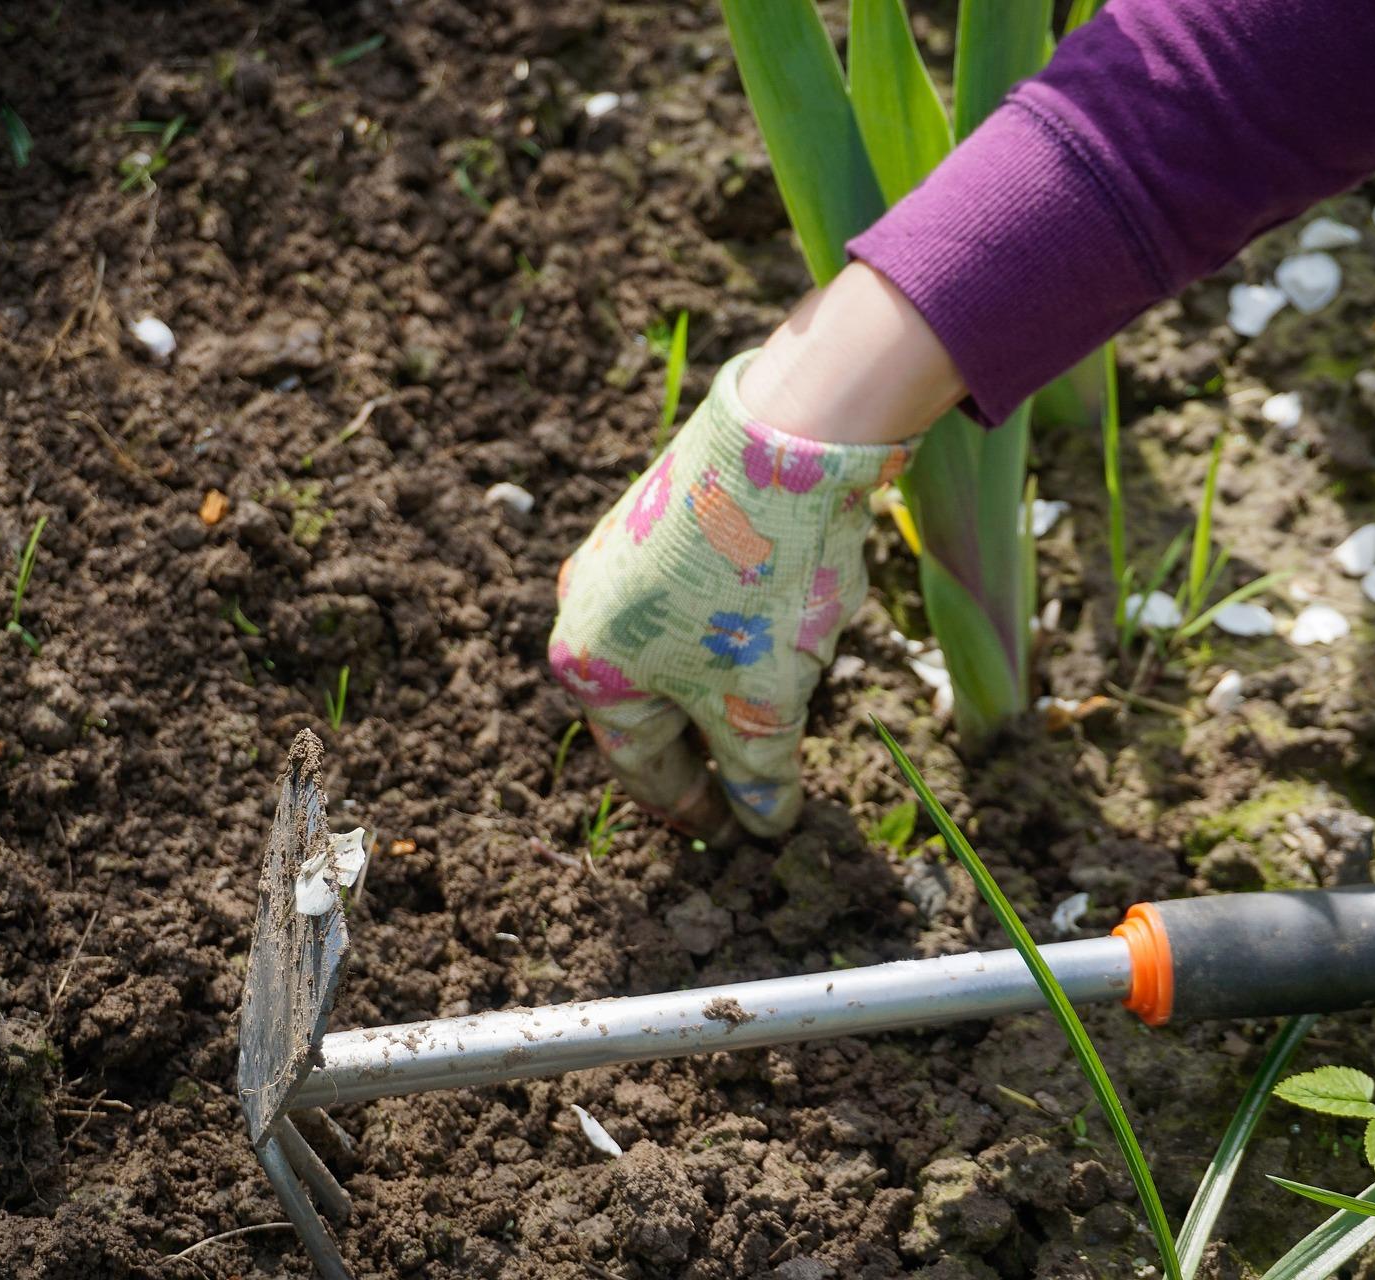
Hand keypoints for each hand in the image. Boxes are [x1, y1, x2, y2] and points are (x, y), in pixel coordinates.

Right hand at [549, 349, 913, 839]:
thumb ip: (760, 777)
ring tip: (780, 710)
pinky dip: (734, 634)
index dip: (694, 809)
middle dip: (708, 748)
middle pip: (654, 707)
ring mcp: (622, 555)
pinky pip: (695, 601)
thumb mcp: (764, 706)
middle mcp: (587, 609)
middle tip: (754, 787)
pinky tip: (783, 634)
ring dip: (725, 689)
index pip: (642, 766)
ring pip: (677, 652)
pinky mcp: (665, 515)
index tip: (734, 837)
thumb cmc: (757, 589)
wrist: (787, 441)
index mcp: (590, 668)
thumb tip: (765, 824)